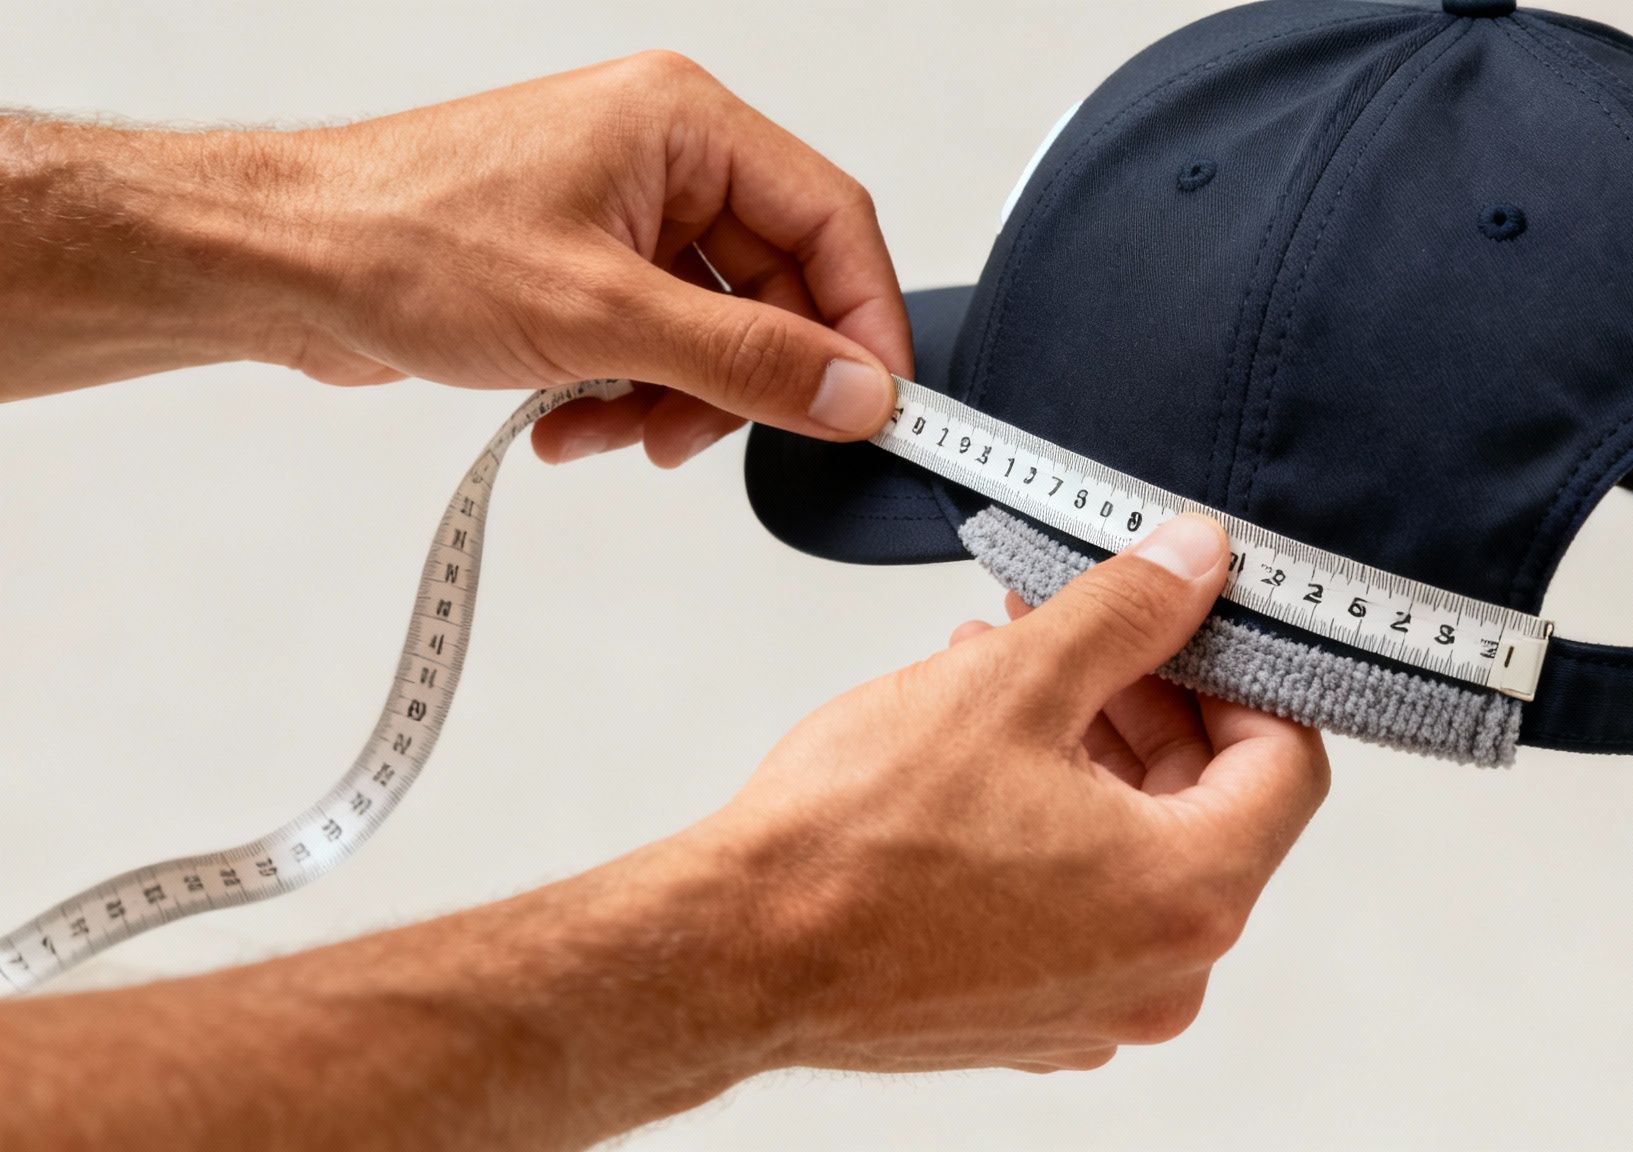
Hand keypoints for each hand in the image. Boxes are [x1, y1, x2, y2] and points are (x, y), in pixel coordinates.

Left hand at [279, 52, 909, 465]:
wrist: (278, 263)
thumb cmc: (402, 241)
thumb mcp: (603, 317)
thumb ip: (747, 361)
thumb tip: (853, 394)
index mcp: (685, 125)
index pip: (832, 220)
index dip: (864, 322)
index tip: (875, 406)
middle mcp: (662, 160)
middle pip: (776, 287)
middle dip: (742, 379)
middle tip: (707, 436)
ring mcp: (621, 214)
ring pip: (717, 329)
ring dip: (678, 400)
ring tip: (615, 431)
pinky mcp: (585, 266)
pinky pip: (658, 344)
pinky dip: (630, 396)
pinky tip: (573, 421)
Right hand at [639, 514, 1329, 1078]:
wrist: (732, 952)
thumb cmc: (853, 842)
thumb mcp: (1013, 685)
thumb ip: (1129, 614)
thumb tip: (1197, 563)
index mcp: (1187, 895)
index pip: (1288, 765)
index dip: (1245, 673)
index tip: (1191, 624)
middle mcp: (1162, 975)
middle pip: (1213, 807)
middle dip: (1150, 701)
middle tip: (1084, 632)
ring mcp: (1096, 1007)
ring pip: (1139, 852)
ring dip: (1092, 753)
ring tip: (1005, 674)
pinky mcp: (1031, 1016)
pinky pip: (1083, 905)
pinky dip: (1053, 826)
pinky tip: (980, 759)